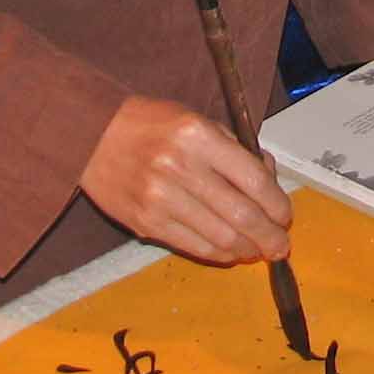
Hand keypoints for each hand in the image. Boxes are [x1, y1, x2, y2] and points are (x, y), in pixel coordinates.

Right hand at [80, 95, 292, 264]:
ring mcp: (160, 199)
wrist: (88, 135)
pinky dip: (218, 253)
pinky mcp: (145, 223)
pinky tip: (231, 252)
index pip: (253, 180)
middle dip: (269, 236)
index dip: (277, 204)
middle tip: (280, 245)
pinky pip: (193, 246)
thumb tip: (269, 180)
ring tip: (259, 250)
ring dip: (247, 249)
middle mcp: (180, 168)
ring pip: (220, 238)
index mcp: (197, 136)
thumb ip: (233, 149)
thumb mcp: (196, 120)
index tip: (285, 215)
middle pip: (241, 215)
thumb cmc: (148, 124)